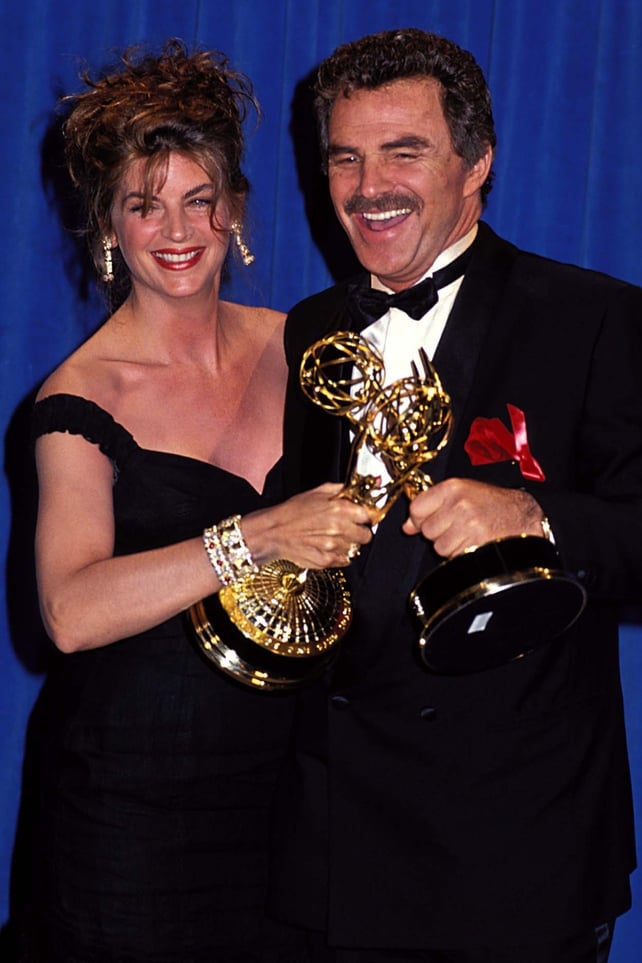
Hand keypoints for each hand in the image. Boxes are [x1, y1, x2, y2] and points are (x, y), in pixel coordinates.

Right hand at [244, 482, 373, 568]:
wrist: (273, 532)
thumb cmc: (291, 512)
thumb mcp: (315, 493)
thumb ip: (338, 489)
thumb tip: (353, 489)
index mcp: (339, 508)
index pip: (368, 515)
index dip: (365, 517)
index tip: (363, 518)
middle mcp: (339, 528)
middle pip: (366, 535)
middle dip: (360, 532)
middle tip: (351, 530)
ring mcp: (334, 546)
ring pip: (356, 549)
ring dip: (349, 545)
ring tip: (335, 539)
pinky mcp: (327, 560)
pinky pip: (345, 560)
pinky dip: (340, 556)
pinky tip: (329, 548)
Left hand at [402, 478, 543, 558]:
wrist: (522, 516)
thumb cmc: (491, 504)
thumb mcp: (462, 493)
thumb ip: (431, 505)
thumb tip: (407, 527)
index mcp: (452, 488)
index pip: (416, 508)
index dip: (419, 519)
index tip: (428, 520)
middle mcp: (458, 505)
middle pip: (427, 530)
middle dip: (439, 533)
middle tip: (457, 526)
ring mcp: (467, 525)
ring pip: (439, 547)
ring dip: (450, 546)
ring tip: (468, 534)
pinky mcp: (475, 544)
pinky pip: (453, 557)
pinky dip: (461, 555)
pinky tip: (474, 544)